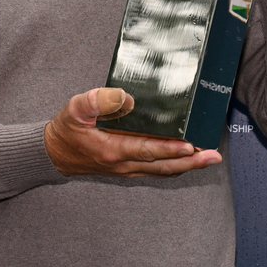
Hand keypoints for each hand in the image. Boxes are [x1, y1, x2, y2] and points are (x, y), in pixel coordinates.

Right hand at [44, 88, 222, 176]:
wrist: (53, 154)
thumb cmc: (66, 130)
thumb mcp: (75, 110)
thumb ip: (97, 100)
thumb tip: (125, 97)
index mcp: (112, 149)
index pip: (147, 150)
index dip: (170, 148)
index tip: (190, 145)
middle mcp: (123, 163)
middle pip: (163, 165)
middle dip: (190, 161)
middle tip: (213, 156)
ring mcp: (127, 168)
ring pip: (162, 170)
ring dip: (187, 165)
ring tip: (208, 157)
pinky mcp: (128, 167)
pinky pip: (156, 169)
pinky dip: (174, 165)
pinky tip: (187, 158)